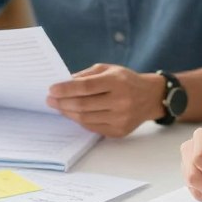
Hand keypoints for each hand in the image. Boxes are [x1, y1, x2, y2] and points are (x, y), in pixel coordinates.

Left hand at [46, 64, 161, 136]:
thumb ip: (87, 75)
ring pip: (86, 119)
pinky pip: (93, 128)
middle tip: (50, 100)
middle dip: (62, 103)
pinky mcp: (119, 131)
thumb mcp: (109, 70)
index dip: (66, 89)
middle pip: (83, 105)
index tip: (52, 89)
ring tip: (59, 107)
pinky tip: (73, 114)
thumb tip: (64, 84)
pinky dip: (80, 121)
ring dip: (68, 113)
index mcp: (117, 82)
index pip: (86, 87)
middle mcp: (121, 101)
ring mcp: (121, 118)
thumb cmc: (126, 80)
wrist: (151, 97)